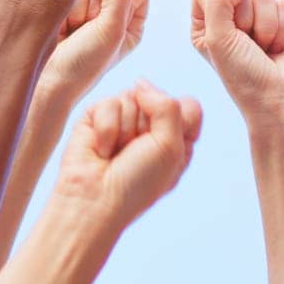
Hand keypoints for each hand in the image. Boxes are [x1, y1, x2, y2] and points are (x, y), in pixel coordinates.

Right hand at [39, 0, 149, 102]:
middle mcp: (113, 11)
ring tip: (69, 29)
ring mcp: (87, 7)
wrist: (44, 79)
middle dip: (94, 5)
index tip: (105, 23)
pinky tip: (59, 24)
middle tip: (83, 30)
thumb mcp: (113, 32)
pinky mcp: (65, 4)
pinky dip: (61, 4)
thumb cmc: (82, 65)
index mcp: (133, 20)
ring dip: (75, 7)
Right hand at [52, 81, 201, 226]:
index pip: (189, 106)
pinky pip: (109, 102)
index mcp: (176, 138)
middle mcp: (151, 127)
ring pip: (133, 96)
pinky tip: (101, 150)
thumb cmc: (137, 183)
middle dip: (148, 126)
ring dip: (126, 130)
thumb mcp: (170, 147)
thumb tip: (140, 83)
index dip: (178, 120)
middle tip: (135, 152)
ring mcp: (123, 119)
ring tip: (115, 153)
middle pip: (159, 96)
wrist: (95, 200)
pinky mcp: (96, 116)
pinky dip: (106, 129)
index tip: (165, 147)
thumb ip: (168, 106)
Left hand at [190, 0, 283, 120]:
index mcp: (206, 24)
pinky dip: (283, 28)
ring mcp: (260, 19)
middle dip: (245, 19)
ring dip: (265, 27)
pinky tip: (280, 48)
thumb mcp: (216, 38)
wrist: (281, 101)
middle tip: (248, 47)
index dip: (220, 4)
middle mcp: (232, 19)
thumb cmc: (243, 76)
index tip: (226, 33)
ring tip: (265, 50)